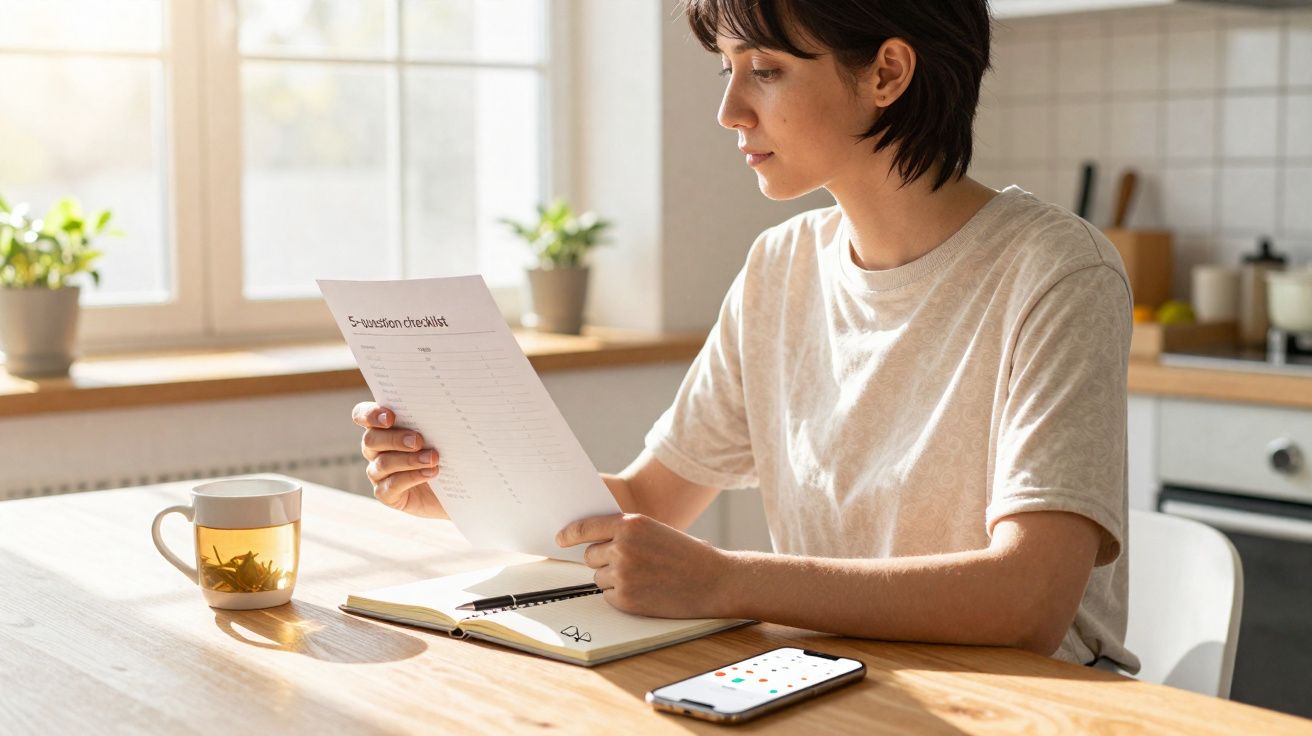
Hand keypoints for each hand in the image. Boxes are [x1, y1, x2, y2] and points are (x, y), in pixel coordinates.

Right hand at [352, 402, 447, 518]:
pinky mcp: (386, 494)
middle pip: (371, 439)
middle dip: (395, 439)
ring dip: (409, 459)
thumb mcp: (437, 434)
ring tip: (433, 458)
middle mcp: (375, 449)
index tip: (390, 417)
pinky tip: (430, 473)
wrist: (452, 487)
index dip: (370, 414)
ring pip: (383, 463)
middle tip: (418, 440)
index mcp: (381, 427)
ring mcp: (378, 473)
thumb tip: (438, 411)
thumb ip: (429, 421)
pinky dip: (412, 477)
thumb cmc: (443, 452)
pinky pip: (392, 485)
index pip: (362, 415)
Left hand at [556, 513, 733, 618]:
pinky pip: (608, 596)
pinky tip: (646, 591)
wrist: (714, 580)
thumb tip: (595, 542)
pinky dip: (622, 596)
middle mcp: (622, 547)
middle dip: (603, 560)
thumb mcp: (656, 530)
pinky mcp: (626, 599)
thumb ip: (625, 532)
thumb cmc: (689, 555)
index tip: (560, 539)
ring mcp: (623, 574)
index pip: (585, 528)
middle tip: (629, 563)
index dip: (569, 534)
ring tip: (644, 577)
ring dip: (613, 579)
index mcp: (630, 524)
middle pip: (590, 555)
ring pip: (598, 577)